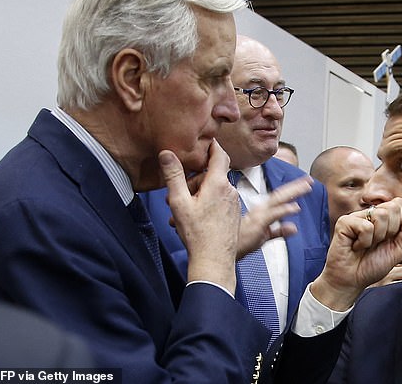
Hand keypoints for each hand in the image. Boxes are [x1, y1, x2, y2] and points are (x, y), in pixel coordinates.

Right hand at [159, 140, 239, 291]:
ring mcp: (234, 203)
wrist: (214, 260)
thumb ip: (173, 176)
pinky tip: (195, 219)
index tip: (204, 141)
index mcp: (218, 183)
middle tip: (177, 193)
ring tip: (183, 211)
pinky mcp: (233, 214)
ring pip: (215, 189)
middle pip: (212, 174)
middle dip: (195, 179)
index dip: (211, 145)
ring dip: (200, 194)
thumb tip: (167, 153)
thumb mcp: (178, 202)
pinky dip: (208, 204)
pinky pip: (220, 201)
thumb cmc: (196, 233)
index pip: (219, 154)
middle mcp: (230, 190)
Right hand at [237, 176, 312, 258]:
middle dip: (296, 186)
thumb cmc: (236, 244)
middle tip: (309, 180)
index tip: (304, 183)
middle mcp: (260, 211)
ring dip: (293, 192)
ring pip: (278, 200)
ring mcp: (258, 217)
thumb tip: (293, 228)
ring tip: (306, 186)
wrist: (219, 248)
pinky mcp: (256, 225)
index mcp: (261, 211)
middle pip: (280, 195)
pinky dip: (283, 210)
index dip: (292, 189)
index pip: (278, 197)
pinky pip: (272, 216)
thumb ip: (278, 232)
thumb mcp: (262, 237)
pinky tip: (294, 207)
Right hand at [310, 198, 401, 310]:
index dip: (400, 223)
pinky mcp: (344, 222)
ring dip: (377, 237)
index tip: (389, 239)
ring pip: (380, 215)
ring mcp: (356, 216)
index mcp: (382, 217)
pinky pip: (365, 226)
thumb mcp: (397, 251)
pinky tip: (355, 246)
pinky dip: (364, 242)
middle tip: (377, 243)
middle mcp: (368, 214)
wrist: (352, 280)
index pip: (399, 204)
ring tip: (366, 245)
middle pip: (392, 208)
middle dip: (390, 231)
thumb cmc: (372, 266)